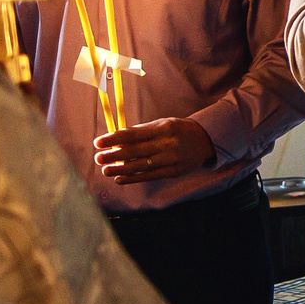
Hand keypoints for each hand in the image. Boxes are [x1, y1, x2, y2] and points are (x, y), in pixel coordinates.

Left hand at [94, 116, 215, 183]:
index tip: (98, 142)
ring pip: (140, 166)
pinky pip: (149, 176)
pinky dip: (132, 178)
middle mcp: (167, 144)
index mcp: (163, 128)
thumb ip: (141, 132)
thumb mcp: (162, 124)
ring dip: (120, 169)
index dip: (114, 139)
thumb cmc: (178, 130)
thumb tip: (116, 140)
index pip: (133, 134)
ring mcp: (171, 160)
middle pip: (135, 151)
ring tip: (105, 170)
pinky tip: (119, 179)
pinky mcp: (173, 172)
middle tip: (98, 157)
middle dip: (114, 155)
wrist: (206, 141)